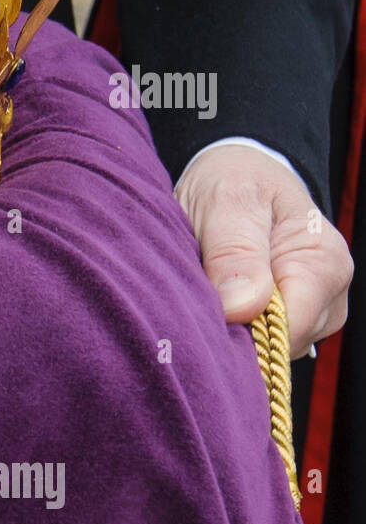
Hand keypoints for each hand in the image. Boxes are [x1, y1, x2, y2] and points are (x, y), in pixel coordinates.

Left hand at [175, 144, 352, 357]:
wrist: (239, 173)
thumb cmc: (236, 181)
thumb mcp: (226, 201)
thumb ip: (234, 251)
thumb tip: (241, 309)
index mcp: (323, 261)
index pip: (288, 328)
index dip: (241, 330)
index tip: (202, 312)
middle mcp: (328, 293)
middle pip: (278, 345)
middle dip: (233, 330)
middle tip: (195, 292)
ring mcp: (312, 311)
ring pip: (267, 349)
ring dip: (230, 328)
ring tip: (206, 286)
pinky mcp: (288, 320)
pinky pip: (259, 343)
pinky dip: (231, 327)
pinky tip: (216, 300)